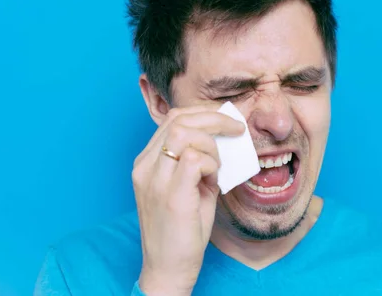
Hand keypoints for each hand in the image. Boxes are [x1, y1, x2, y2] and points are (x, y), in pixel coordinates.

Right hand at [132, 105, 244, 294]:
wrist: (167, 267)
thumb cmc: (180, 228)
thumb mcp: (187, 187)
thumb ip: (198, 161)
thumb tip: (224, 139)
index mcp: (146, 162)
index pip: (172, 120)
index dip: (202, 114)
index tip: (225, 121)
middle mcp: (145, 166)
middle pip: (178, 120)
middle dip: (213, 118)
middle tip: (236, 129)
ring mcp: (154, 179)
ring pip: (183, 133)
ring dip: (211, 143)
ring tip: (220, 165)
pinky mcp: (171, 195)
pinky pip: (193, 159)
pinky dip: (211, 163)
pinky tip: (215, 179)